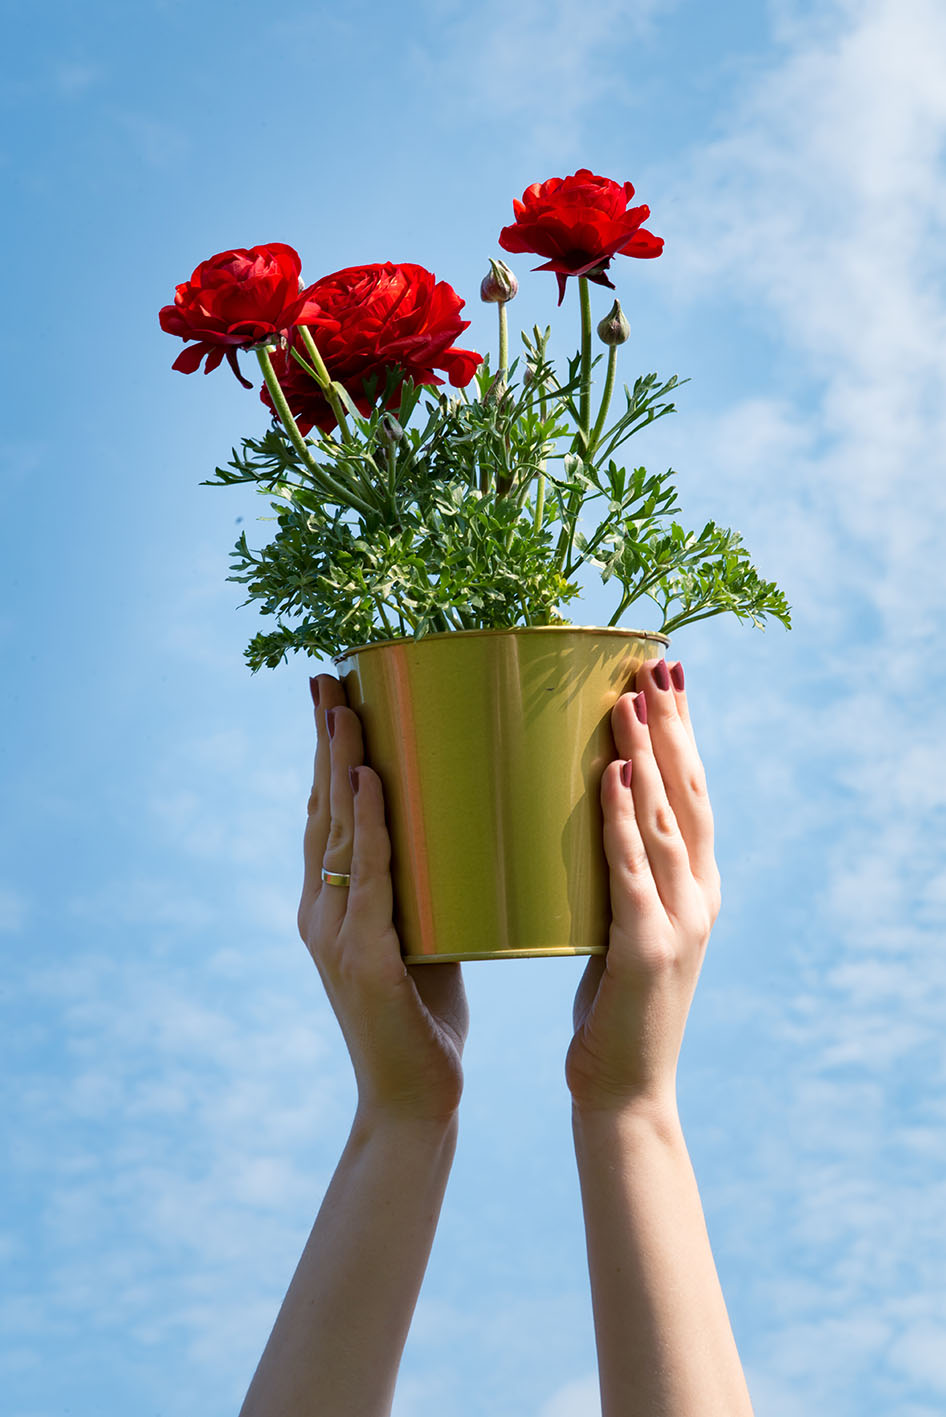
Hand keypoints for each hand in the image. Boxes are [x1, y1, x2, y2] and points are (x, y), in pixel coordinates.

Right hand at [297, 674, 468, 1125]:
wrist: (415, 1103)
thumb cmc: (426, 1015)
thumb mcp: (423, 932)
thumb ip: (424, 885)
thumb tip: (462, 827)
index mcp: (332, 904)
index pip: (326, 814)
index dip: (327, 755)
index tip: (334, 695)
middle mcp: (321, 911)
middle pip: (321, 809)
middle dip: (324, 741)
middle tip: (327, 678)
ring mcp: (335, 936)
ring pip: (336, 833)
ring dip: (340, 765)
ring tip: (345, 708)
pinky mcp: (362, 962)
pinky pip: (368, 880)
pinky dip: (370, 827)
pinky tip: (373, 783)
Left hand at [566, 659, 721, 1115]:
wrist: (624, 1093)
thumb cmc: (610, 1012)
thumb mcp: (621, 931)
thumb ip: (616, 881)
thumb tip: (582, 823)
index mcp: (696, 888)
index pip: (694, 793)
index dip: (684, 732)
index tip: (666, 675)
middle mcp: (700, 896)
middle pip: (689, 791)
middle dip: (673, 724)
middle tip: (655, 662)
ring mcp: (680, 922)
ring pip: (666, 818)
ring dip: (649, 753)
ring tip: (630, 696)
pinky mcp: (647, 950)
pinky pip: (631, 869)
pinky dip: (624, 817)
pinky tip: (614, 774)